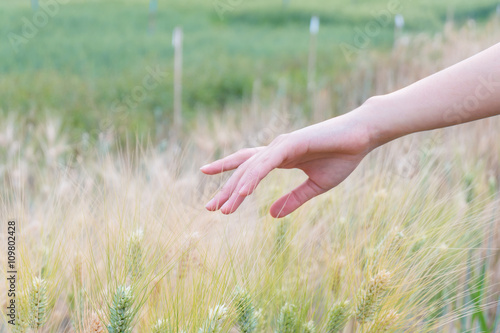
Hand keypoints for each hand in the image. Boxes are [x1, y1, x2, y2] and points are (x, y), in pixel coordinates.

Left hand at [200, 109, 372, 217]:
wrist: (363, 137)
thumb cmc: (342, 157)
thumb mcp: (315, 186)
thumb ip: (293, 200)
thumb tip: (271, 216)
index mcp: (280, 158)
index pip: (248, 168)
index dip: (230, 180)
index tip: (215, 197)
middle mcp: (276, 150)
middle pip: (243, 170)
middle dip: (225, 189)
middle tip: (209, 208)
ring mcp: (282, 145)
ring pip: (251, 168)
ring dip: (236, 189)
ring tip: (223, 209)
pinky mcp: (292, 143)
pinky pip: (266, 163)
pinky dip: (253, 177)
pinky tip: (243, 192)